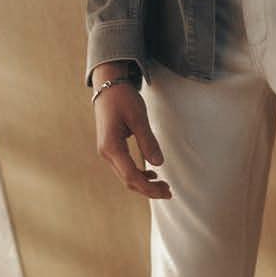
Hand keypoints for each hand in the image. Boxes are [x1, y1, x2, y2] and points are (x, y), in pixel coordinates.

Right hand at [93, 77, 170, 199]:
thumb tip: (158, 163)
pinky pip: (124, 167)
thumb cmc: (122, 98)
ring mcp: (107, 151)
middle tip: (169, 191)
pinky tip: (151, 175)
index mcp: (111, 147)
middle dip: (148, 189)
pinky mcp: (111, 148)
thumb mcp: (138, 117)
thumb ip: (147, 141)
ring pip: (125, 176)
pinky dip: (138, 174)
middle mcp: (106, 153)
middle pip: (127, 180)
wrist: (108, 85)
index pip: (131, 176)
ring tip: (163, 185)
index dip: (149, 188)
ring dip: (144, 183)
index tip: (167, 190)